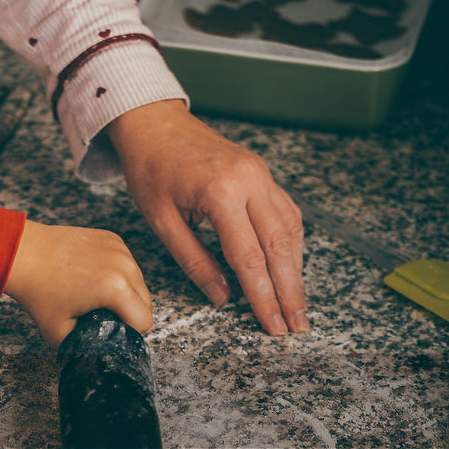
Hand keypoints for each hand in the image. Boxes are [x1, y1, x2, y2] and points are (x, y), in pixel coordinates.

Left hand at [3, 220, 152, 346]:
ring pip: (139, 282)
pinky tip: (95, 277)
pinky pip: (128, 264)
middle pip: (146, 302)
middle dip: (129, 313)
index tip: (109, 331)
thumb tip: (99, 351)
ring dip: (126, 294)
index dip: (129, 333)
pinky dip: (118, 274)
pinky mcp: (113, 239)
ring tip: (98, 297)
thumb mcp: (59, 334)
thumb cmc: (38, 293)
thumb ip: (85, 346)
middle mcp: (124, 265)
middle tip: (102, 317)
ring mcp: (120, 249)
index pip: (145, 321)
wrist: (24, 254)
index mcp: (116, 289)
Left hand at [108, 99, 307, 335]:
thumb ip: (194, 261)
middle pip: (280, 246)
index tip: (272, 325)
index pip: (250, 257)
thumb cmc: (151, 169)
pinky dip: (291, 243)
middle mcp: (251, 180)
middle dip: (290, 290)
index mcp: (222, 192)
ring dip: (296, 270)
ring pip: (289, 229)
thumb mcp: (162, 221)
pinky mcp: (262, 173)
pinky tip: (290, 267)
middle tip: (296, 325)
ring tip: (297, 304)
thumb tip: (222, 297)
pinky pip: (286, 212)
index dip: (263, 296)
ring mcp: (261, 174)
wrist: (154, 123)